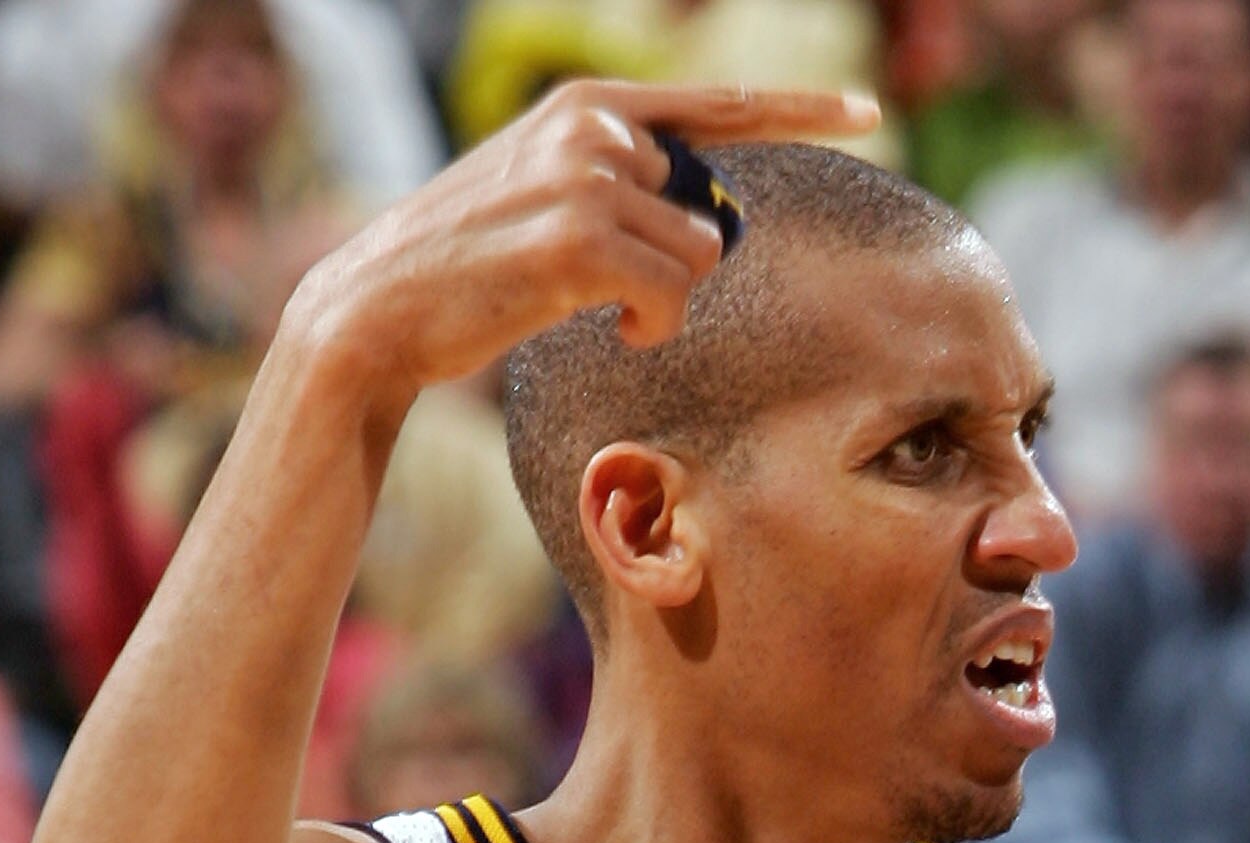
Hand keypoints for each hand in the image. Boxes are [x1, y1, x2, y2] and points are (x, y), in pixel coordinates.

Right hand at [285, 79, 879, 399]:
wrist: (383, 308)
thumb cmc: (473, 269)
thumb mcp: (549, 198)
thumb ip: (625, 188)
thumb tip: (710, 229)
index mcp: (590, 106)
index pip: (717, 106)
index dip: (799, 111)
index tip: (866, 111)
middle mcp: (595, 128)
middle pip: (709, 216)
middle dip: (676, 271)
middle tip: (607, 294)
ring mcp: (587, 178)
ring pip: (697, 261)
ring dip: (661, 307)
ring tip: (594, 310)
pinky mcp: (580, 239)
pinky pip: (671, 297)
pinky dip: (650, 328)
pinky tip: (604, 329)